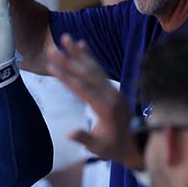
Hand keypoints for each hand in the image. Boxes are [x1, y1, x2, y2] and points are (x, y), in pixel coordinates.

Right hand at [46, 34, 141, 168]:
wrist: (135, 144)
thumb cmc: (113, 148)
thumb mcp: (99, 148)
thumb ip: (85, 138)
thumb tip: (70, 133)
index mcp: (105, 108)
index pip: (82, 89)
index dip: (66, 77)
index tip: (51, 66)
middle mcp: (110, 95)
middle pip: (86, 73)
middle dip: (68, 59)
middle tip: (52, 48)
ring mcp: (113, 89)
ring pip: (93, 67)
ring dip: (78, 52)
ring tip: (65, 38)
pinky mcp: (113, 88)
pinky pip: (99, 70)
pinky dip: (90, 57)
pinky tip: (82, 45)